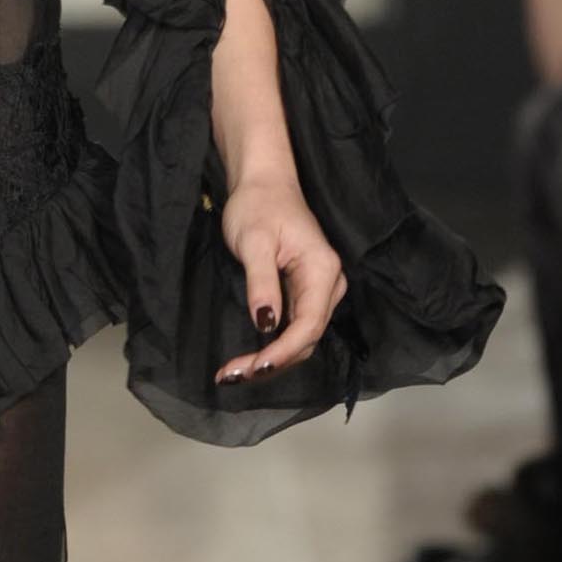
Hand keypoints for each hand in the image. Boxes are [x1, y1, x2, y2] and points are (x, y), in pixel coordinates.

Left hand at [214, 167, 346, 381]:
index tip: (253, 368)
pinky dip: (272, 348)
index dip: (283, 352)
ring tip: (234, 373)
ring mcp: (319, 291)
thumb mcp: (253, 241)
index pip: (309, 324)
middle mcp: (329, 285)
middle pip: (306, 338)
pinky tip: (248, 359)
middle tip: (232, 376)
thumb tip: (266, 324)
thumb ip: (262, 282)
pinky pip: (294, 330)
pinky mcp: (304, 294)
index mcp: (322, 270)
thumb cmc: (258, 206)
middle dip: (272, 362)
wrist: (264, 184)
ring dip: (271, 360)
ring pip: (301, 339)